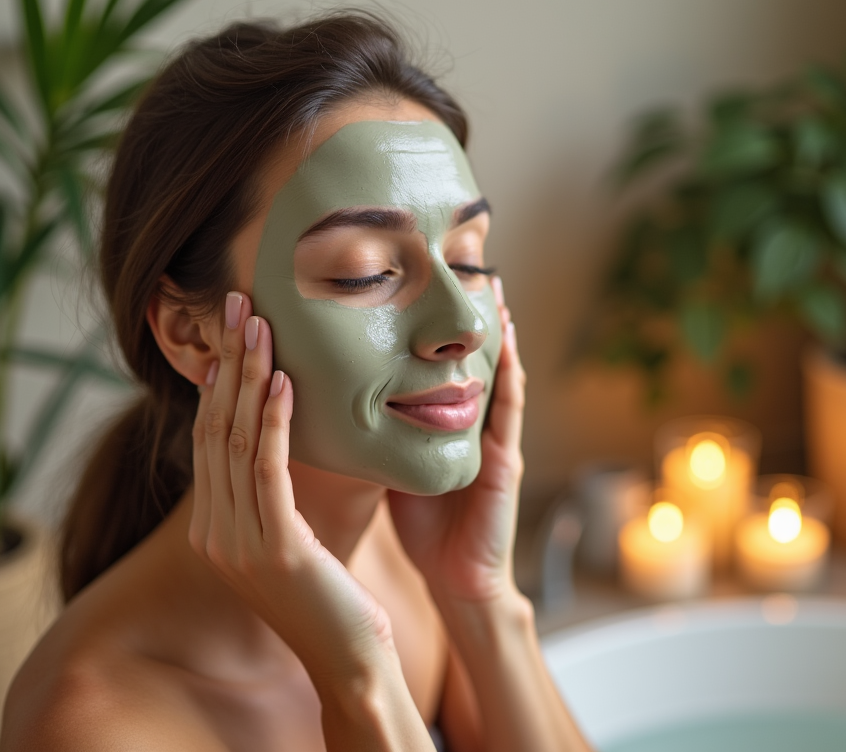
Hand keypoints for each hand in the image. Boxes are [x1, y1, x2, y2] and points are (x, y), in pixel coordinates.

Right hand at [189, 291, 393, 686]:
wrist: (348, 661)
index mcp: (215, 527)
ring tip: (262, 325)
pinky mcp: (274, 548)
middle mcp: (215, 532)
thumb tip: (280, 439)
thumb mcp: (291, 538)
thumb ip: (273, 495)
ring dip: (250, 378)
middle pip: (214, 428)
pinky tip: (287, 382)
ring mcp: (238, 542)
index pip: (210, 437)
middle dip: (227, 362)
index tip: (236, 329)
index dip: (220, 379)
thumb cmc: (329, 596)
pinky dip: (275, 423)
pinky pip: (269, 471)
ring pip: (237, 441)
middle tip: (239, 304)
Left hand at [387, 277, 525, 603]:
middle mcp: (473, 426)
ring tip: (494, 286)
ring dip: (498, 331)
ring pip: (497, 372)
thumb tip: (335, 402)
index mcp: (443, 428)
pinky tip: (510, 341)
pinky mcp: (505, 460)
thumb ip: (378, 436)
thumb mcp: (394, 470)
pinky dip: (510, 373)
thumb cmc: (424, 530)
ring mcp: (494, 440)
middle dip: (468, 316)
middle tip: (462, 265)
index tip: (418, 289)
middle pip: (471, 359)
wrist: (456, 580)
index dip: (431, 330)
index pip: (438, 367)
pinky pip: (509, 409)